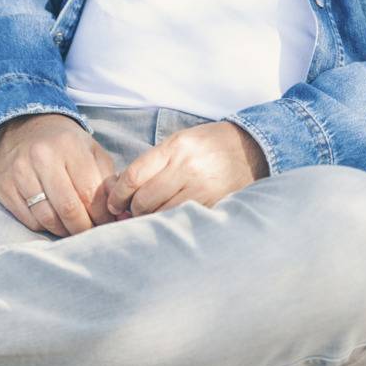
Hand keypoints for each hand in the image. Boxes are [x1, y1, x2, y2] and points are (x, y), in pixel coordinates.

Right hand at [0, 113, 121, 237]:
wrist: (20, 125)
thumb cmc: (63, 142)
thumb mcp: (90, 149)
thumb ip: (107, 178)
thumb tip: (118, 211)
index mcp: (69, 146)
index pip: (90, 193)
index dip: (101, 214)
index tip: (107, 222)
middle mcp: (43, 158)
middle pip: (69, 209)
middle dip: (84, 227)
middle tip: (91, 231)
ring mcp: (20, 173)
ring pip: (48, 218)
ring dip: (65, 230)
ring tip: (73, 228)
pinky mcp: (4, 187)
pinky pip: (29, 220)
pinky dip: (45, 226)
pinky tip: (54, 220)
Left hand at [107, 121, 269, 216]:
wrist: (250, 149)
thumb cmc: (208, 145)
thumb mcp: (179, 142)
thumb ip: (152, 165)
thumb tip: (122, 193)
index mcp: (175, 148)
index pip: (134, 177)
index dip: (118, 195)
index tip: (114, 203)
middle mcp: (187, 167)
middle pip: (144, 200)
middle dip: (132, 210)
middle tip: (130, 213)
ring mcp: (201, 188)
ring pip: (161, 214)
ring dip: (150, 219)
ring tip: (151, 217)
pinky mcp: (212, 204)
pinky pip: (181, 220)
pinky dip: (170, 223)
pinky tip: (170, 220)